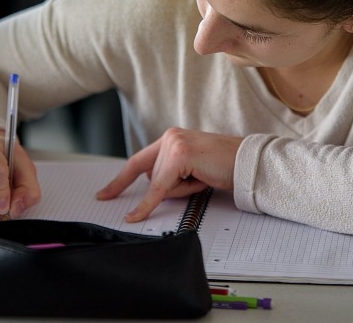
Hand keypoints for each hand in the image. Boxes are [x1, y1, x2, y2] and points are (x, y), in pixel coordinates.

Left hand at [96, 127, 241, 221]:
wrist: (247, 162)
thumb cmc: (224, 167)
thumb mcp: (192, 170)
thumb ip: (170, 173)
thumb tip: (152, 185)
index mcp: (172, 137)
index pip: (139, 161)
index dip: (121, 180)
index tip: (104, 194)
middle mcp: (170, 137)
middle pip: (151, 176)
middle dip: (172, 188)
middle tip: (199, 179)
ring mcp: (174, 144)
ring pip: (159, 183)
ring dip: (181, 190)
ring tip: (204, 176)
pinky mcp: (180, 155)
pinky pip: (159, 189)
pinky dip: (147, 204)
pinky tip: (134, 216)